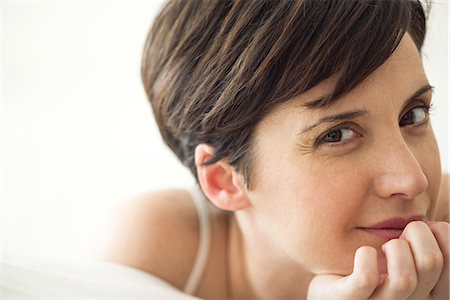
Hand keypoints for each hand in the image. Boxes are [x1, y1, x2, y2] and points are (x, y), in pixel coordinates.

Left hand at [307, 221, 448, 299]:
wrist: (330, 291)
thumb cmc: (372, 269)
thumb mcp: (402, 258)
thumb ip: (420, 245)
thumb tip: (433, 223)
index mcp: (427, 292)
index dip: (442, 236)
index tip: (426, 227)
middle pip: (431, 262)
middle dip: (417, 232)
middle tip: (400, 233)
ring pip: (404, 278)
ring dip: (395, 248)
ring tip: (384, 245)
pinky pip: (365, 279)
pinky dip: (366, 257)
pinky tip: (364, 252)